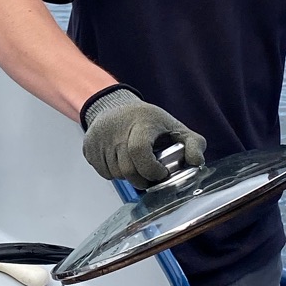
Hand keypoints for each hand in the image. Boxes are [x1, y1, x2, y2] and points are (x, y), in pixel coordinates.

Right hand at [80, 87, 205, 186]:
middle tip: (152, 176)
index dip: (151, 168)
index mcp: (140, 122)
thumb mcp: (175, 127)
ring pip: (116, 174)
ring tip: (137, 164)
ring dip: (129, 176)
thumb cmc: (148, 121)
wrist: (113, 106)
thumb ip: (193, 144)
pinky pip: (104, 173)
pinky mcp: (88, 148)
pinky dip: (115, 173)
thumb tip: (197, 162)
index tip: (161, 172)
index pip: (139, 150)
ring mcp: (99, 139)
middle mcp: (116, 129)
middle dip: (143, 179)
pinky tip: (121, 161)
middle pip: (128, 169)